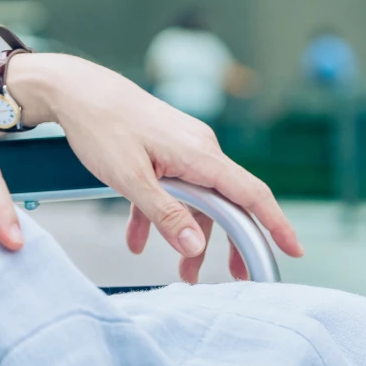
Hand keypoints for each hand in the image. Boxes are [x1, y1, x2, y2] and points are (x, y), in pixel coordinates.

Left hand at [16, 55, 304, 282]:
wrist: (72, 88)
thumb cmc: (99, 124)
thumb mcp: (130, 177)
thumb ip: (164, 213)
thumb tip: (197, 247)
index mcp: (199, 154)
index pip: (250, 193)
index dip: (275, 224)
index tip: (293, 250)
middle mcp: (198, 148)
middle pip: (227, 202)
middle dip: (231, 242)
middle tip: (236, 278)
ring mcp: (180, 146)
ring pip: (196, 198)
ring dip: (190, 234)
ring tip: (184, 274)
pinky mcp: (161, 147)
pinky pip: (171, 186)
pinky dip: (160, 214)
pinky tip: (138, 240)